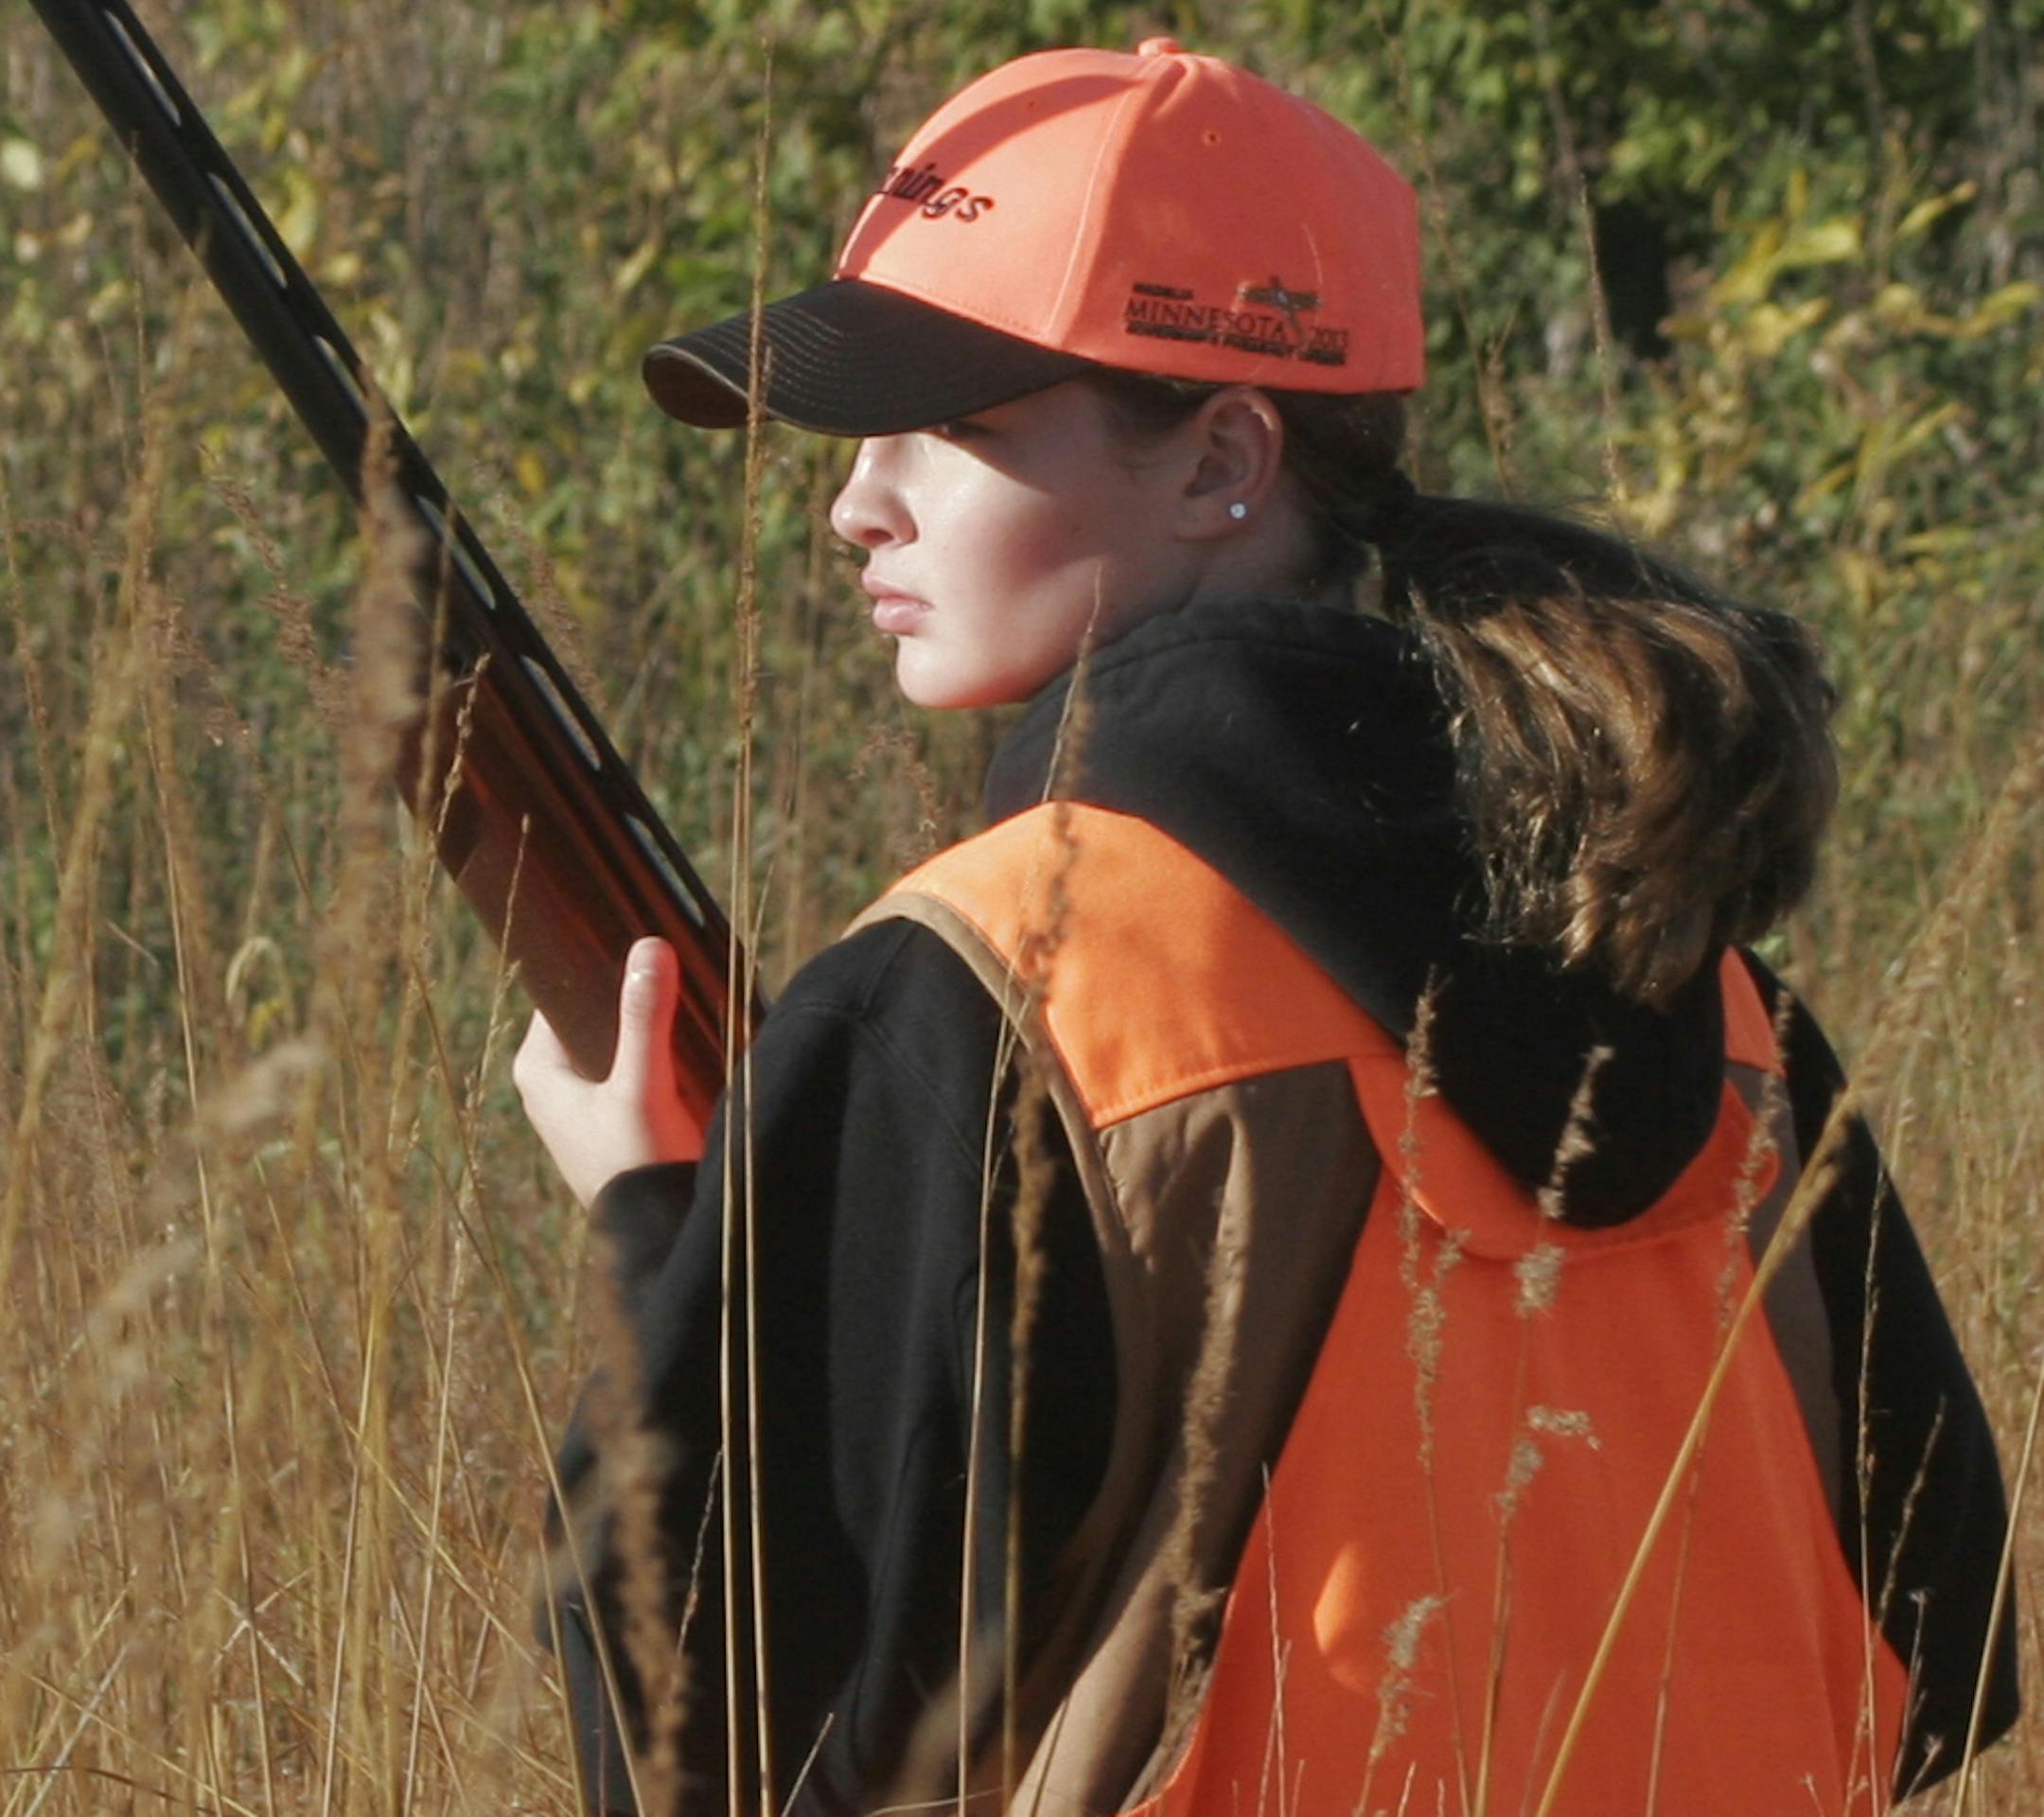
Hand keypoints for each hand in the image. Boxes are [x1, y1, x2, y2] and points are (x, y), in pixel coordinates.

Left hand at [513, 936, 707, 1208]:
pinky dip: (656, 1050)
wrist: (659, 1234)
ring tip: (686, 993)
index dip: (601, 964)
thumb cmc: (637, 1162)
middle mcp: (552, 1079)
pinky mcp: (614, 1115)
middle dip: (633, 993)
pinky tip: (688, 1034)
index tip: (642, 938)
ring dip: (649, 1022)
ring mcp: (583, 1099)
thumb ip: (645, 1018)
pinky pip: (633, 1063)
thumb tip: (650, 946)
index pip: (563, 989)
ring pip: (617, 1037)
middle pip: (594, 1011)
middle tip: (674, 963)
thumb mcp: (641, 1086)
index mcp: (538, 1066)